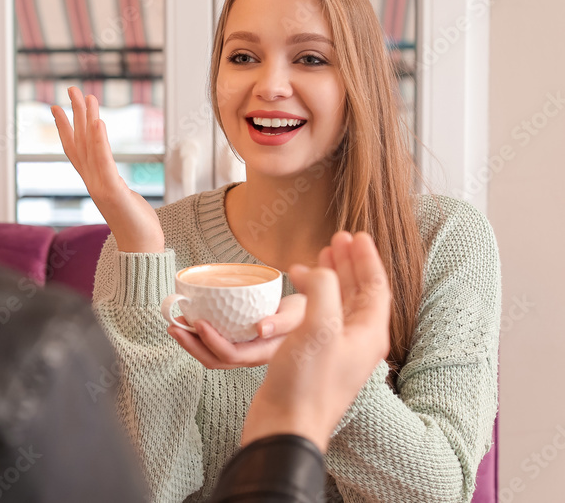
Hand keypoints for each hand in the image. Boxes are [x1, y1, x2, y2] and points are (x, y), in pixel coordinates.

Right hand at [51, 86, 164, 252]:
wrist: (141, 249)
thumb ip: (113, 185)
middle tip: (71, 89)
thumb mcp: (122, 198)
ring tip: (87, 98)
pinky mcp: (113, 191)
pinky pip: (103, 161)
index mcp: (94, 181)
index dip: (65, 127)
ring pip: (90, 147)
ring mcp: (100, 186)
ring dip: (87, 120)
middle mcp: (92, 182)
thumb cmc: (135, 226)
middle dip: (74, 114)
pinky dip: (98, 141)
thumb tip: (112, 179)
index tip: (58, 107)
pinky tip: (97, 122)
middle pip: (78, 142)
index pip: (75, 149)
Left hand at [166, 294, 307, 368]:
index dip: (212, 342)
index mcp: (266, 353)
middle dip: (192, 346)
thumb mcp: (302, 313)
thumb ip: (285, 320)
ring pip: (213, 357)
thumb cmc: (311, 312)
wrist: (319, 316)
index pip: (233, 355)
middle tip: (173, 325)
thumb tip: (262, 328)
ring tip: (175, 324)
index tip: (198, 322)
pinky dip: (200, 338)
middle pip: (216, 360)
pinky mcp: (243, 344)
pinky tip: (190, 324)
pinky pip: (217, 347)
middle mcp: (254, 357)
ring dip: (192, 343)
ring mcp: (247, 353)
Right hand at [239, 231, 391, 451]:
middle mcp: (357, 342)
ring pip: (339, 304)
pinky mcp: (315, 359)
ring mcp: (336, 351)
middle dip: (349, 263)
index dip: (367, 258)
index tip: (357, 234)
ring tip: (320, 256)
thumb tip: (317, 272)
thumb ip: (323, 289)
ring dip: (331, 277)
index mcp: (368, 334)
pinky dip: (313, 297)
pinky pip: (320, 318)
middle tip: (337, 239)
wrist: (286, 427)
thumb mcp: (319, 327)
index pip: (375, 286)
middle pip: (359, 293)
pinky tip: (299, 291)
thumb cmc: (307, 383)